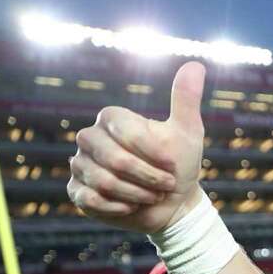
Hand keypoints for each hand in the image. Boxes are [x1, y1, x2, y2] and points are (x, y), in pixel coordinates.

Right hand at [67, 61, 207, 233]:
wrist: (172, 204)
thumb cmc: (179, 166)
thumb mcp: (188, 133)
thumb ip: (186, 100)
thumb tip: (195, 65)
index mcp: (111, 118)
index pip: (125, 130)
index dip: (153, 153)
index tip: (173, 165)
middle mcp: (90, 138)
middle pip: (114, 160)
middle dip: (148, 178)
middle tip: (165, 185)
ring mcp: (80, 164)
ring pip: (103, 182)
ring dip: (137, 195)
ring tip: (152, 196)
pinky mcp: (77, 191)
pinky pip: (91, 200)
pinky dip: (119, 208)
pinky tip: (132, 207)